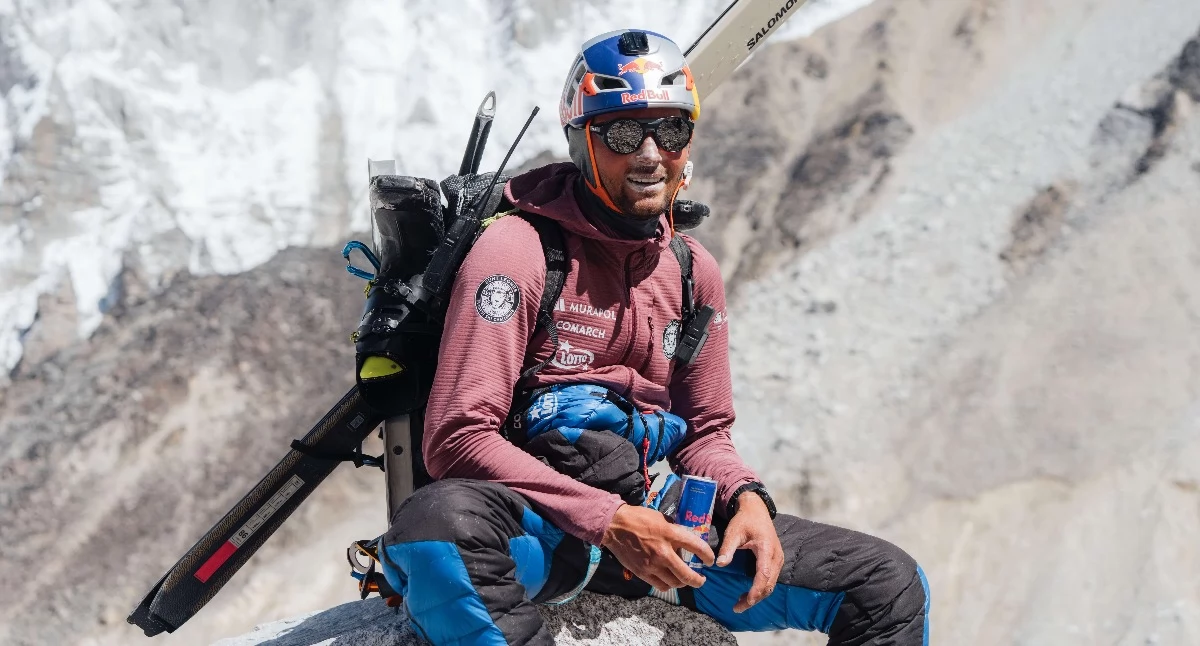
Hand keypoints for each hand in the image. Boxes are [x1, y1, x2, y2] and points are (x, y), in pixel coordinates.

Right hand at [601, 504, 714, 591]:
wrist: (616, 526)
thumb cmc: (640, 519)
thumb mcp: (663, 520)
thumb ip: (675, 532)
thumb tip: (686, 544)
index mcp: (670, 534)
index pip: (697, 547)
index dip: (708, 556)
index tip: (710, 560)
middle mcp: (663, 552)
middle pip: (687, 575)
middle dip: (699, 580)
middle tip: (702, 579)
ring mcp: (652, 565)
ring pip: (675, 583)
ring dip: (683, 583)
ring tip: (685, 580)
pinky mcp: (642, 573)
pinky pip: (661, 586)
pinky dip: (668, 585)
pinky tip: (670, 581)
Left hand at [717, 491, 782, 612]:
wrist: (756, 510)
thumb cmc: (744, 520)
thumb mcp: (733, 532)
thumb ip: (727, 548)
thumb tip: (720, 564)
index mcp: (766, 548)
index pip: (764, 574)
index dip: (756, 590)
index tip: (745, 601)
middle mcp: (776, 556)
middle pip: (769, 584)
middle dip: (754, 598)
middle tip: (737, 608)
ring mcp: (778, 559)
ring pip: (771, 584)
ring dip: (757, 596)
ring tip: (740, 604)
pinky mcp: (775, 561)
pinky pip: (771, 580)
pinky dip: (761, 589)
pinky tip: (748, 594)